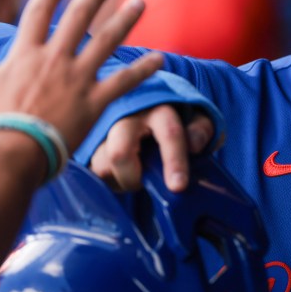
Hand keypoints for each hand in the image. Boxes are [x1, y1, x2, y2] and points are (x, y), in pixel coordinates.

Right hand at [0, 0, 164, 158]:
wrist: (10, 153)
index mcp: (25, 54)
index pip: (37, 13)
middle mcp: (55, 59)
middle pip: (79, 17)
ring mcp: (78, 78)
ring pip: (108, 40)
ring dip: (126, 19)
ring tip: (140, 2)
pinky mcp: (95, 101)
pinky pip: (125, 81)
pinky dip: (144, 69)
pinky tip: (161, 58)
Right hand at [90, 105, 214, 191]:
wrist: (143, 105)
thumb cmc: (174, 118)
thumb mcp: (196, 119)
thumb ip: (201, 129)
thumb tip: (194, 145)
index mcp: (159, 108)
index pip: (169, 134)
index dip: (174, 161)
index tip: (178, 186)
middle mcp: (127, 116)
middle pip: (120, 153)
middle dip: (132, 178)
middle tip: (143, 183)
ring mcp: (103, 129)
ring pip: (102, 165)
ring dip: (119, 180)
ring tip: (134, 176)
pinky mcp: (89, 143)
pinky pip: (91, 170)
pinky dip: (108, 179)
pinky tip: (120, 174)